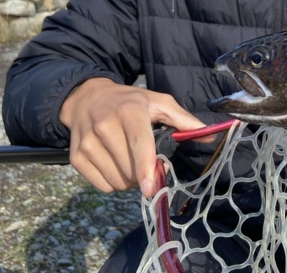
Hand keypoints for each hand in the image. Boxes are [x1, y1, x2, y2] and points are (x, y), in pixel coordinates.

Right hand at [59, 78, 216, 197]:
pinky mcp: (76, 157)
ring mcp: (88, 143)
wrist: (88, 98)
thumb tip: (210, 136)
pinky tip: (116, 166)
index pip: (138, 144)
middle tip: (149, 164)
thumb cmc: (130, 102)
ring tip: (131, 162)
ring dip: (129, 181)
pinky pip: (102, 185)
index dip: (145, 168)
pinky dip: (114, 183)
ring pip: (116, 181)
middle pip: (129, 169)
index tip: (151, 189)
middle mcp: (105, 126)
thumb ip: (184, 120)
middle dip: (144, 175)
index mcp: (129, 111)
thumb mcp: (159, 102)